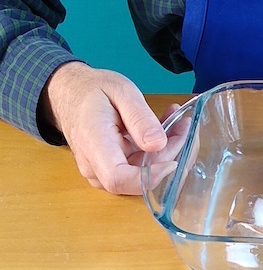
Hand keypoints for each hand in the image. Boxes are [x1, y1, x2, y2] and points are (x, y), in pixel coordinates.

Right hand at [42, 62, 179, 194]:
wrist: (70, 94)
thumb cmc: (92, 90)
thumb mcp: (121, 91)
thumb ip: (139, 118)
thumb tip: (158, 144)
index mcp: (94, 145)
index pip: (119, 178)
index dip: (150, 177)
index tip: (174, 160)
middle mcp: (96, 167)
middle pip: (140, 178)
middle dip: (170, 154)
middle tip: (184, 124)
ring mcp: (103, 172)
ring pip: (144, 174)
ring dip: (168, 150)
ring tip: (177, 121)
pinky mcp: (113, 170)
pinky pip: (141, 167)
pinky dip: (159, 150)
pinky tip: (167, 128)